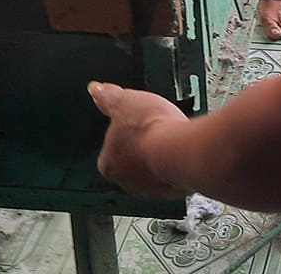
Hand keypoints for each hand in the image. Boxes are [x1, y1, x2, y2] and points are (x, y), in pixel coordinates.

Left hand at [89, 82, 190, 197]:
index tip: (132, 122)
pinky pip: (173, 174)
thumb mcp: (123, 102)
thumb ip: (107, 98)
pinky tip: (183, 147)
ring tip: (170, 136)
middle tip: (152, 128)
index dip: (122, 133)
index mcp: (108, 163)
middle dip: (141, 146)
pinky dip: (177, 162)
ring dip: (160, 155)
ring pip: (153, 169)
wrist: (182, 149)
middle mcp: (127, 182)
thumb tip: (98, 90)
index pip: (109, 148)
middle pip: (131, 161)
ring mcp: (152, 188)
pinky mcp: (175, 190)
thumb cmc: (150, 130)